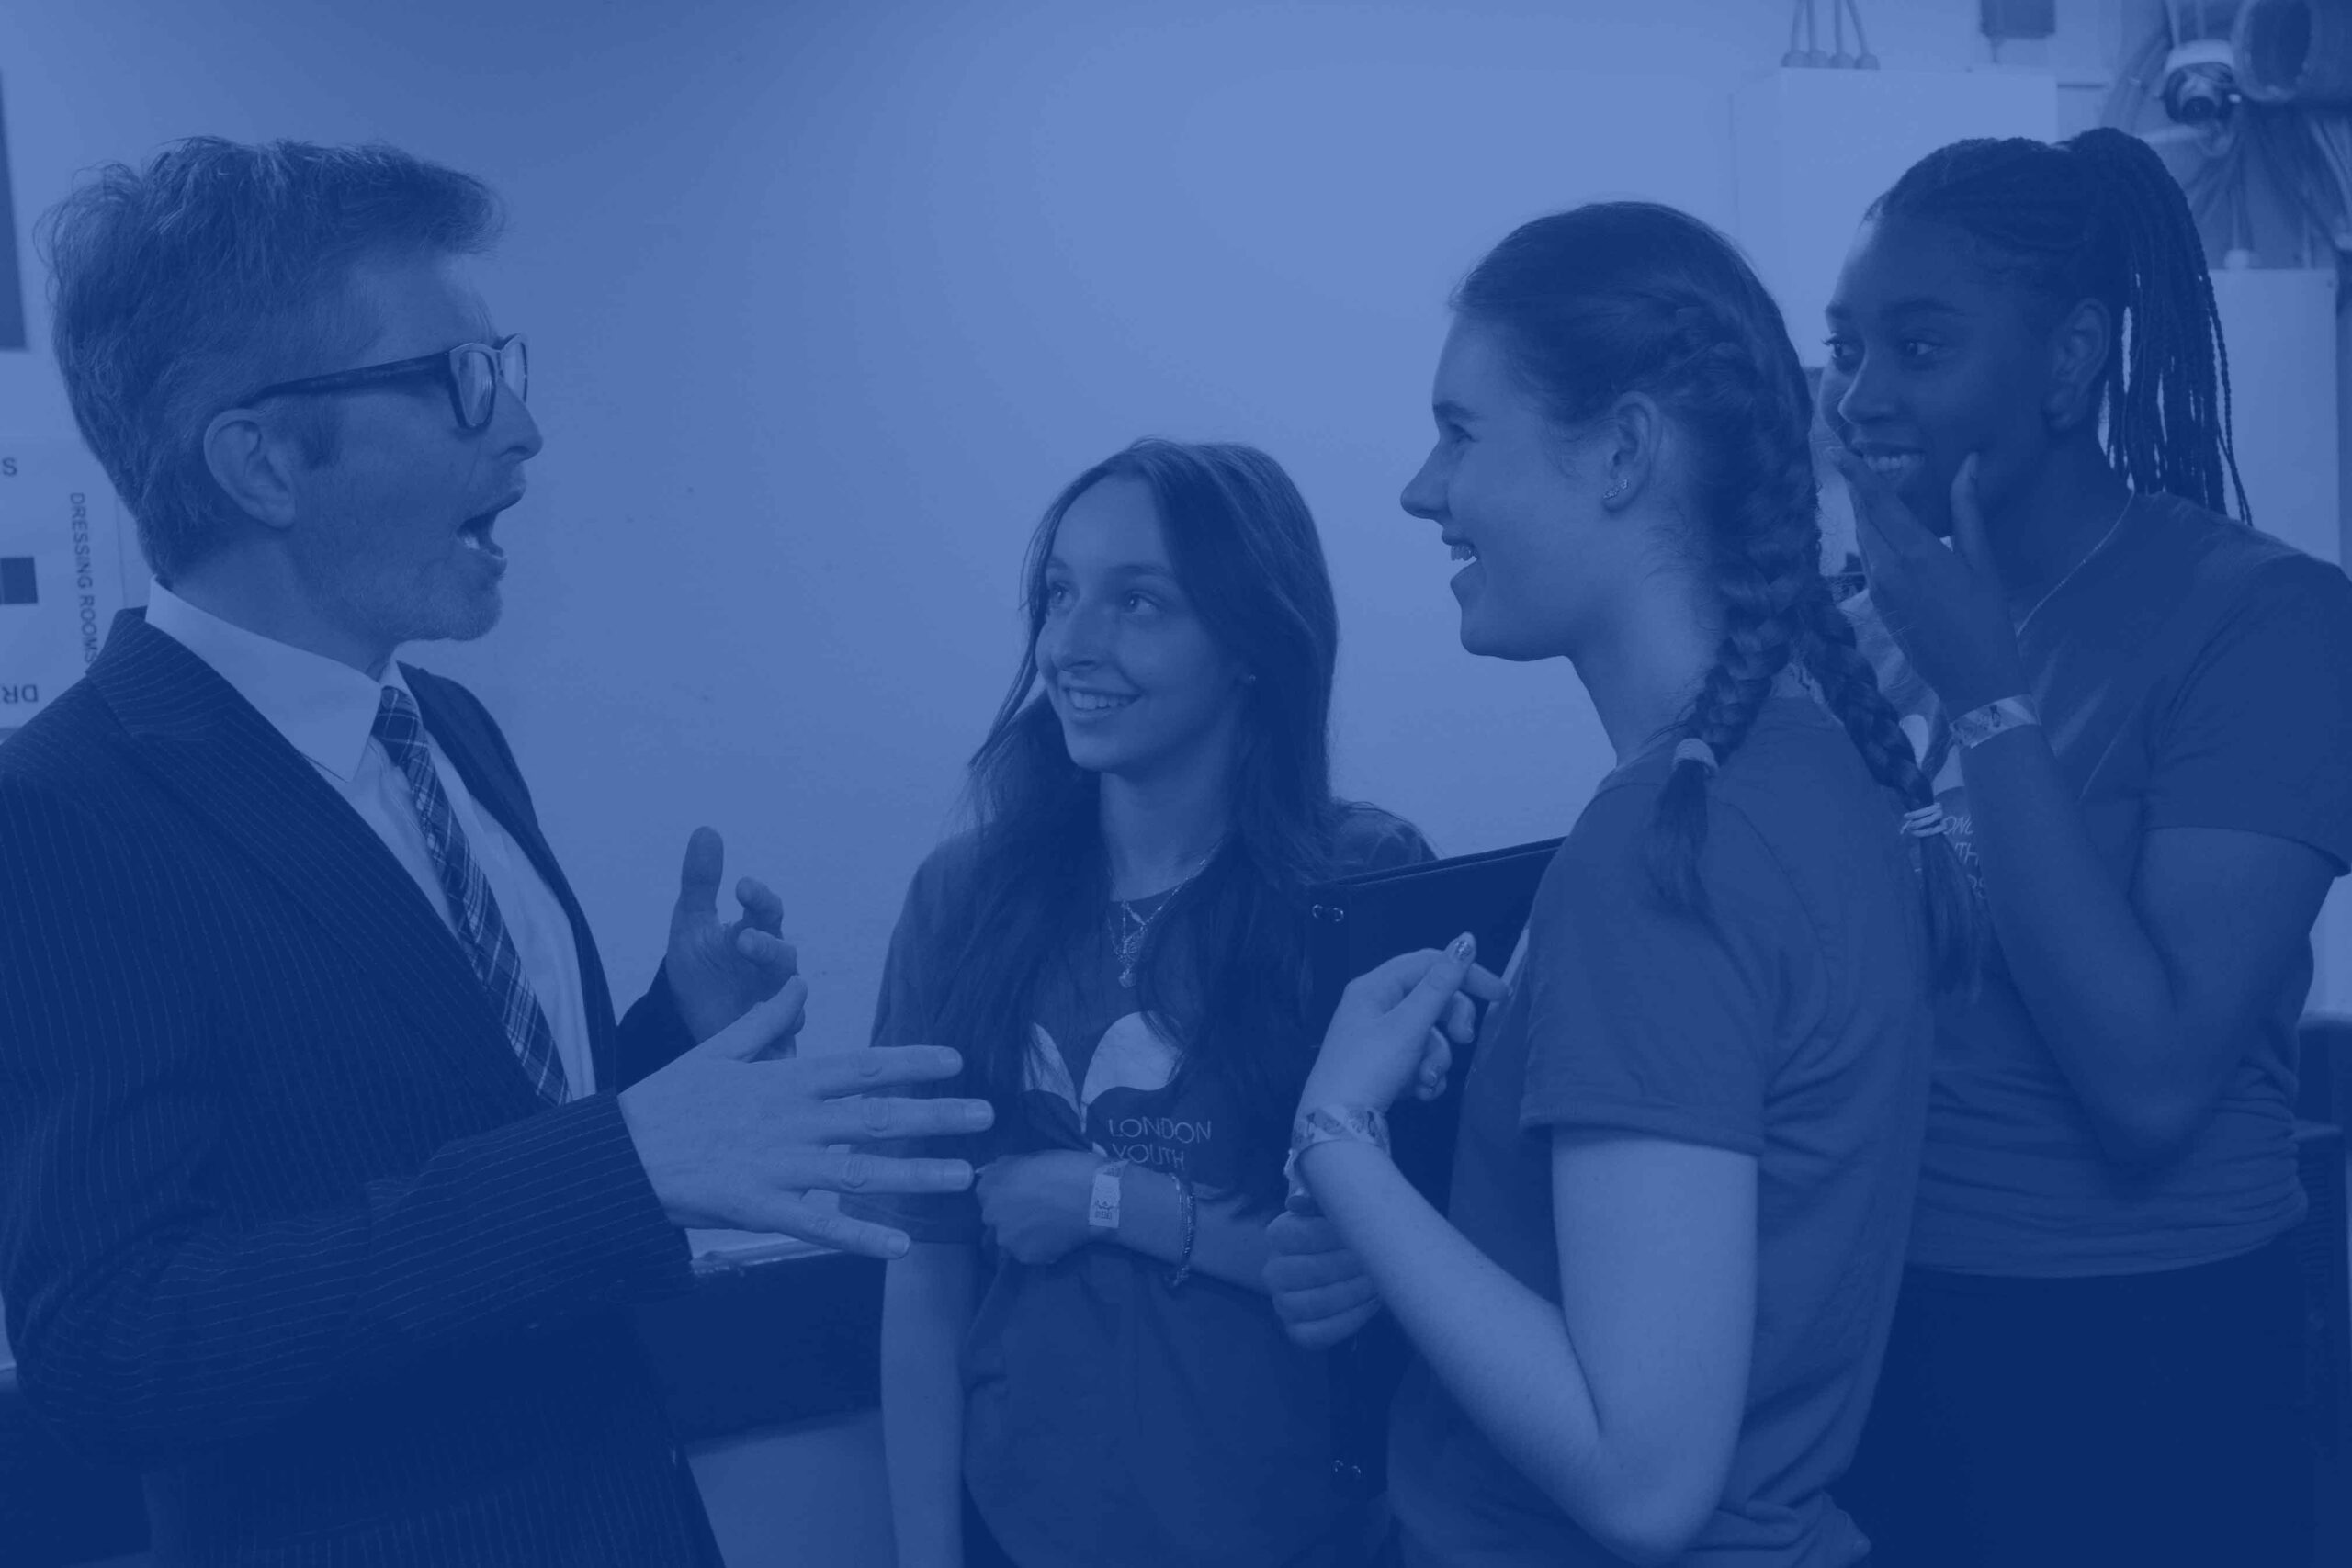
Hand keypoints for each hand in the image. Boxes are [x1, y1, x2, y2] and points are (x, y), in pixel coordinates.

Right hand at [617, 982, 993, 1257]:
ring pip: (859, 1171)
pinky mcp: (758, 1208)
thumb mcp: (715, 1049)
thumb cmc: (666, 1102)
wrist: (615, 1155)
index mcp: (784, 1080)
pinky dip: (859, 1237)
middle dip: (935, 1116)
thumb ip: (765, 1021)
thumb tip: (798, 983)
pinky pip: (818, 1226)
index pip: (861, 1066)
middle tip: (986, 1117)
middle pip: (876, 1116)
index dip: (912, 1063)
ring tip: (964, 1176)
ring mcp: (777, 1165)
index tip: (957, 1061)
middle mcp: (791, 1120)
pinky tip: (900, 1246)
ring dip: (915, 1175)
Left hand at [664, 827, 797, 1045]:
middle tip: (744, 941)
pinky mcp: (772, 1041)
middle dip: (767, 948)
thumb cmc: (700, 968)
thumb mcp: (691, 925)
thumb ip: (700, 882)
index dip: (759, 898)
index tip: (741, 886)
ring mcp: (776, 1007)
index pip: (766, 911)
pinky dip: (782, 1046)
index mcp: (755, 935)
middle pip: (782, 956)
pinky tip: (772, 1046)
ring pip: (792, 1001)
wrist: (689, 1022)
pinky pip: (785, 1044)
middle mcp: (772, 970)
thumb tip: (706, 829)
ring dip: (783, 997)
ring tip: (774, 1000)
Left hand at [975, 1150, 1101, 1265]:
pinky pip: (1025, 1252)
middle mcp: (990, 1214)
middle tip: (1035, 1210)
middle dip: (1009, 1214)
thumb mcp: (1032, 1156)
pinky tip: (1053, 1237)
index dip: (1005, 1193)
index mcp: (989, 1186)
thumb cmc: (1067, 1169)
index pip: (986, 1193)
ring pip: (1007, 1237)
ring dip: (1021, 1233)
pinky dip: (1036, 1247)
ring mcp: (1006, 1238)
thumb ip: (1008, 1167)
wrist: (1095, 1197)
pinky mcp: (1023, 1257)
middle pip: (994, 1217)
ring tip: (1045, 1226)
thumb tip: (995, 1172)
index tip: (1022, 1193)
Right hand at [1265, 1210, 1379, 1348]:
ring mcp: (1283, 1304)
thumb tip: (1298, 1202)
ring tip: (1379, 1282)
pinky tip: (1371, 1304)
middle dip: (1349, 1266)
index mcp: (1279, 1234)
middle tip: (1379, 1260)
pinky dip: (1350, 1320)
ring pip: (1316, 1304)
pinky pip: (1319, 1334)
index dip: (1331, 1235)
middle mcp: (1274, 1271)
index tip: (1363, 1232)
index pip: (1296, 1234)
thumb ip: (1324, 1200)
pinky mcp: (1297, 1331)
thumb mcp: (1334, 1210)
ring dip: (1353, 1293)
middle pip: (1308, 1271)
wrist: (1344, 1267)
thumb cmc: (1342, 1234)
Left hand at [1302, 935, 1502, 1114]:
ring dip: (1436, 1059)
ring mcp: (1378, 1038)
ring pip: (1428, 1036)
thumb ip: (1441, 984)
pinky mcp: (1382, 1066)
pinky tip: (1420, 1092)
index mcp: (1375, 986)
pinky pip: (1418, 1060)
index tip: (1499, 995)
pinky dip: (1425, 1075)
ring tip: (1426, 1080)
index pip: (1429, 963)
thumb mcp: (1410, 1024)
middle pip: (1431, 1000)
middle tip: (1465, 1039)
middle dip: (1451, 1024)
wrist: (1337, 1125)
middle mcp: (1374, 1006)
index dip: (1466, 974)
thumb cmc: (1369, 1067)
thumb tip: (1465, 940)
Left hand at [1834, 449, 2025, 716]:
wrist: (1971, 679)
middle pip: (1864, 517)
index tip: (1835, 449)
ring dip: (1864, 511)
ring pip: (1864, 538)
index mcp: (1915, 555)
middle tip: (1857, 458)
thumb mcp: (1982, 561)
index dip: (1855, 473)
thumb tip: (1968, 463)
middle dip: (1858, 487)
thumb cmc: (1987, 618)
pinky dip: (1872, 536)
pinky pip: (1869, 559)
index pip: (1877, 503)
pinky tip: (1884, 526)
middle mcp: (1887, 570)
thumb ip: (1967, 510)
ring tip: (1870, 485)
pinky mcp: (1877, 603)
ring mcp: (1878, 589)